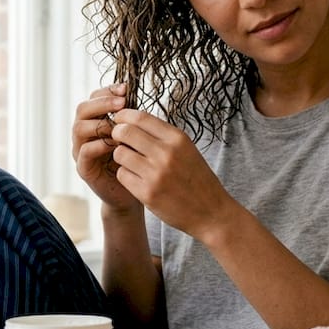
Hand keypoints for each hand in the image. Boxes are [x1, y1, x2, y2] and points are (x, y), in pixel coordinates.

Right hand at [72, 84, 139, 214]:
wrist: (133, 193)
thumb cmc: (136, 161)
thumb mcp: (136, 135)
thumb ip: (131, 118)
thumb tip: (136, 93)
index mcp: (97, 121)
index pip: (94, 98)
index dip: (107, 91)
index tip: (126, 88)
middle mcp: (85, 134)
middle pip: (82, 109)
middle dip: (102, 103)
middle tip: (121, 103)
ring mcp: (81, 151)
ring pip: (78, 128)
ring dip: (99, 123)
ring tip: (119, 126)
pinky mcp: (84, 168)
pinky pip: (84, 152)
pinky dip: (97, 145)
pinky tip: (114, 144)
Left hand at [108, 108, 235, 238]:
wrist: (211, 212)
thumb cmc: (197, 178)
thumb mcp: (187, 149)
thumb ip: (162, 135)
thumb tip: (132, 121)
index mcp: (178, 139)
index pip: (140, 117)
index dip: (124, 116)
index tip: (120, 120)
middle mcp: (166, 153)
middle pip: (124, 132)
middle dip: (116, 134)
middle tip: (118, 140)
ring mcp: (156, 174)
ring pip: (119, 154)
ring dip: (121, 156)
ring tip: (132, 162)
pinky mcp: (147, 193)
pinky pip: (122, 175)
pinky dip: (126, 175)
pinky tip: (137, 179)